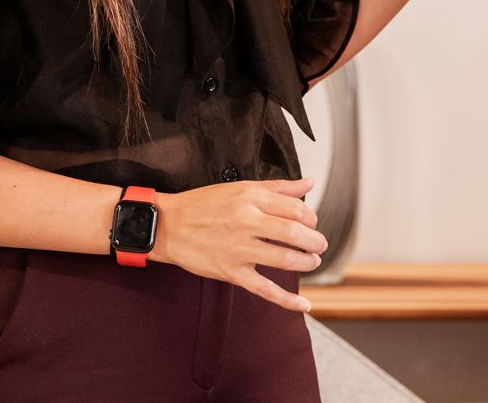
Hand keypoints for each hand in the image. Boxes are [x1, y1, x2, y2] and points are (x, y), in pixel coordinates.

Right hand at [151, 176, 326, 312]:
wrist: (168, 226)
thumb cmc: (204, 205)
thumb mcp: (241, 188)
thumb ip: (278, 187)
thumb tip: (309, 182)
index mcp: (251, 199)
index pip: (296, 209)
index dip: (311, 218)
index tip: (312, 224)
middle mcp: (247, 223)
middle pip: (295, 234)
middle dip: (315, 242)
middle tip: (319, 245)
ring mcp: (239, 249)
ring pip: (285, 259)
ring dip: (306, 262)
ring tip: (311, 261)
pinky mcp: (231, 272)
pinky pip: (264, 289)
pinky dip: (287, 300)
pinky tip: (304, 305)